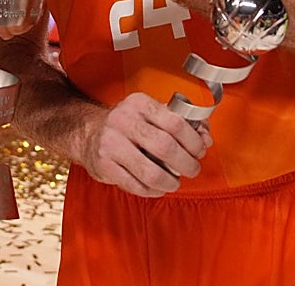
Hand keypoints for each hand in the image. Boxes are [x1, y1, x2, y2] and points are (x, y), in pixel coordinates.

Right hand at [79, 92, 211, 196]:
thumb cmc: (128, 125)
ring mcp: (111, 143)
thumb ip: (183, 123)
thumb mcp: (153, 115)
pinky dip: (152, 191)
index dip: (194, 141)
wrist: (89, 132)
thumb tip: (206, 137)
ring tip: (174, 182)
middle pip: (166, 147)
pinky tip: (157, 187)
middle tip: (192, 169)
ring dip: (170, 182)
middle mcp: (123, 120)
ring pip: (151, 172)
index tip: (199, 150)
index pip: (175, 123)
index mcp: (139, 104)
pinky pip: (136, 185)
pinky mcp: (104, 165)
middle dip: (186, 164)